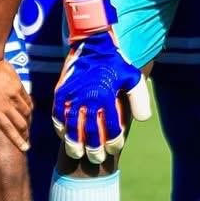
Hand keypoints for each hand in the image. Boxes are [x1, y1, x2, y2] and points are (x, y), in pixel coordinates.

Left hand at [0, 55, 30, 150]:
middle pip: (21, 123)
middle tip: (27, 140)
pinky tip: (28, 111)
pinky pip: (27, 100)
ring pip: (26, 112)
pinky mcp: (18, 86)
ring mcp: (14, 95)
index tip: (25, 148)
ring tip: (27, 127)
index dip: (17, 139)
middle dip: (25, 134)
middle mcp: (6, 104)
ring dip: (28, 121)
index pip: (8, 128)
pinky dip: (29, 108)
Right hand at [51, 36, 147, 163]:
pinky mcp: (60, 91)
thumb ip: (139, 99)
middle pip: (89, 132)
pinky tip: (63, 135)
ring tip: (77, 153)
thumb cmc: (115, 62)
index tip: (114, 149)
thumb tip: (142, 120)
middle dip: (93, 149)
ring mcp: (72, 95)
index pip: (110, 128)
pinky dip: (60, 126)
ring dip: (73, 143)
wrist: (93, 41)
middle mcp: (88, 98)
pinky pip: (57, 114)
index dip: (113, 142)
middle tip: (96, 159)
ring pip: (71, 127)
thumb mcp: (133, 78)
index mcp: (106, 97)